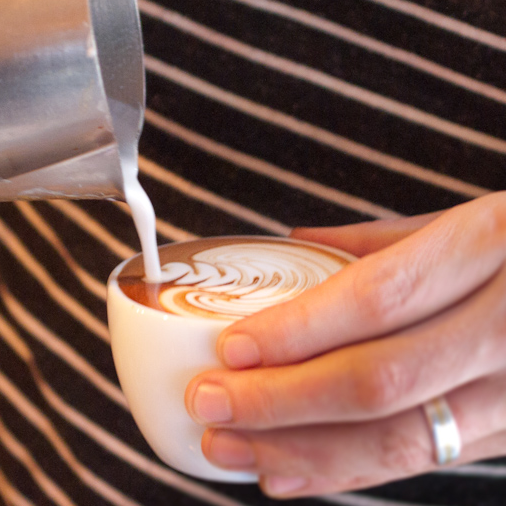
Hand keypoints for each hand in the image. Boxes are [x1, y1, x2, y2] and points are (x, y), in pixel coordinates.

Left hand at [184, 192, 505, 496]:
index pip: (379, 299)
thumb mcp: (475, 216)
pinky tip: (287, 472)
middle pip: (381, 379)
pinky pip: (426, 460)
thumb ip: (382, 240)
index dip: (299, 331)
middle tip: (209, 399)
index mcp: (494, 246)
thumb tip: (291, 243)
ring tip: (228, 445)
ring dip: (302, 449)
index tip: (229, 346)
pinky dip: (348, 472)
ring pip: (403, 437)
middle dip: (281, 400)